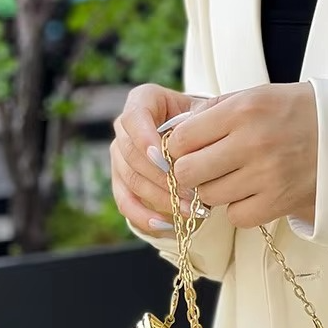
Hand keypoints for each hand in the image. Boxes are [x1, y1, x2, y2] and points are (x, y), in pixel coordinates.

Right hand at [110, 84, 205, 235]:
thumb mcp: (207, 114)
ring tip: (190, 211)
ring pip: (131, 180)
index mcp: (143, 101)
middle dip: (161, 178)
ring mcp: (120, 156)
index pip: (134, 118)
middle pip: (132, 155)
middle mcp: (125, 127)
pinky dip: (144, 217)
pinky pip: (126, 202)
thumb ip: (199, 122)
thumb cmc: (206, 122)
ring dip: (161, 199)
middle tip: (190, 193)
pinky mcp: (122, 182)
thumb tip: (196, 146)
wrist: (202, 137)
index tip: (166, 160)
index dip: (145, 140)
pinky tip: (166, 226)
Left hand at [166, 82, 317, 228]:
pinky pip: (236, 216)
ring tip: (234, 178)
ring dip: (215, 191)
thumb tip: (174, 132)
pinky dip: (239, 209)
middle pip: (189, 172)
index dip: (178, 147)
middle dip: (191, 173)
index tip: (188, 149)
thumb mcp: (257, 95)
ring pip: (210, 197)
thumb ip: (214, 111)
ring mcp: (266, 175)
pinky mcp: (279, 202)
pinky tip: (251, 194)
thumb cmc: (296, 113)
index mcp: (243, 110)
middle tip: (204, 168)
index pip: (182, 138)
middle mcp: (253, 143)